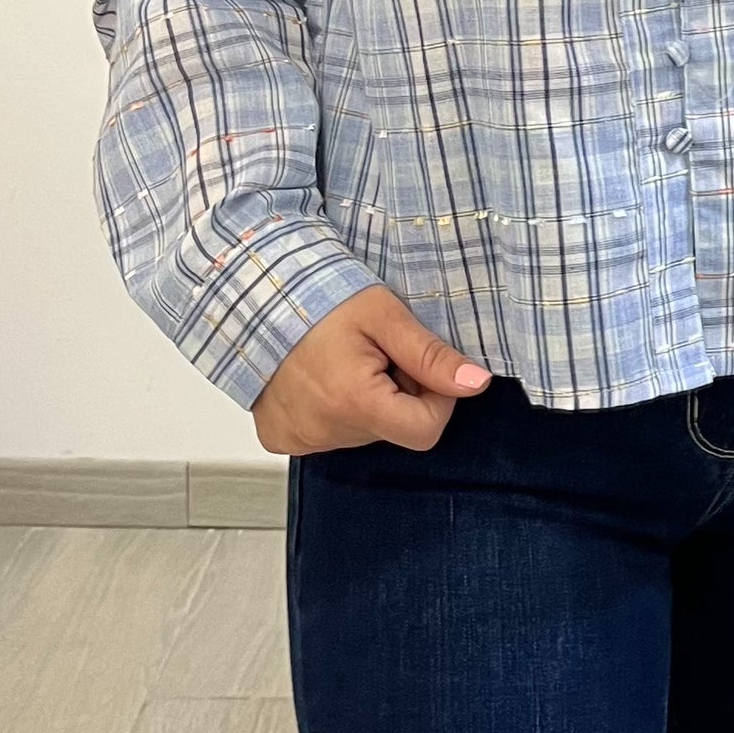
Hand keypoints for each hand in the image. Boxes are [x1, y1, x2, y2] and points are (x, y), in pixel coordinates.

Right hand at [251, 284, 492, 455]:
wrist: (256, 293)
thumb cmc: (319, 296)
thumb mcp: (385, 316)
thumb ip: (430, 355)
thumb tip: (477, 383)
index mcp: (354, 403)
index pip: (426, 432)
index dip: (435, 400)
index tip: (419, 367)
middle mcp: (325, 432)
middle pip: (393, 428)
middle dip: (398, 394)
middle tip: (375, 353)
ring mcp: (300, 439)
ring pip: (363, 432)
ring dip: (366, 401)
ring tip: (344, 360)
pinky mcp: (282, 437)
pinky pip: (327, 434)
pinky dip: (333, 410)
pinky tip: (321, 376)